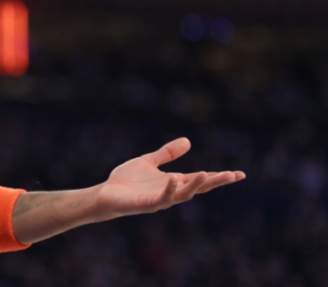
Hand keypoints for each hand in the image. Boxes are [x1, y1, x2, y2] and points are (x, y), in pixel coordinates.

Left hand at [94, 137, 244, 219]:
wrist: (105, 194)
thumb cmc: (126, 180)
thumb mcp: (148, 161)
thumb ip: (167, 153)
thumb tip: (188, 141)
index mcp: (173, 181)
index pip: (201, 179)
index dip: (219, 176)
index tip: (239, 174)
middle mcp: (170, 191)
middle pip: (198, 187)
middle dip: (216, 182)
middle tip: (234, 175)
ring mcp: (160, 199)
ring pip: (184, 194)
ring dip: (196, 185)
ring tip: (207, 174)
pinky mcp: (147, 204)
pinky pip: (162, 199)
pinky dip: (170, 190)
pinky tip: (174, 179)